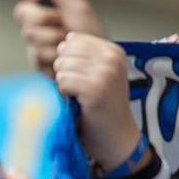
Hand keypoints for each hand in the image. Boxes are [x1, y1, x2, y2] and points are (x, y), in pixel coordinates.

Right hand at [13, 0, 104, 76]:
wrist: (96, 63)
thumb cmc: (91, 33)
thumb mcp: (79, 8)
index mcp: (46, 4)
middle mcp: (36, 21)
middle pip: (22, 11)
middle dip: (43, 17)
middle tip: (61, 22)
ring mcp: (35, 41)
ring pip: (30, 34)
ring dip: (52, 37)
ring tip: (68, 40)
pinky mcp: (36, 60)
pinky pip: (36, 54)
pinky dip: (53, 54)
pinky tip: (63, 55)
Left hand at [52, 32, 140, 170]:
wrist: (116, 138)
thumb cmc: (102, 107)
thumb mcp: (98, 73)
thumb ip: (83, 55)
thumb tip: (62, 41)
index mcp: (113, 50)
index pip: (72, 39)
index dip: (69, 61)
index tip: (85, 79)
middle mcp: (112, 58)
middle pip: (64, 51)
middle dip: (65, 71)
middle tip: (82, 90)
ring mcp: (105, 72)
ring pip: (61, 65)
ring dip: (65, 84)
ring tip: (82, 97)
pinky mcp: (95, 88)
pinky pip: (62, 81)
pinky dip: (65, 94)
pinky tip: (80, 103)